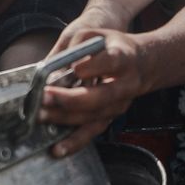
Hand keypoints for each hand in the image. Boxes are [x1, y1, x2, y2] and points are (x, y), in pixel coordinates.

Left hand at [39, 26, 151, 156]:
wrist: (143, 64)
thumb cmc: (113, 46)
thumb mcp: (96, 35)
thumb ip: (74, 46)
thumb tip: (50, 68)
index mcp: (123, 58)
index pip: (110, 62)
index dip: (93, 67)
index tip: (75, 68)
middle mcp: (124, 85)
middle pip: (99, 97)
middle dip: (69, 99)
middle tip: (43, 96)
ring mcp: (119, 105)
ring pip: (93, 118)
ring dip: (65, 120)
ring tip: (41, 116)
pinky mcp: (111, 117)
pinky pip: (92, 133)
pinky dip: (74, 142)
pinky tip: (57, 149)